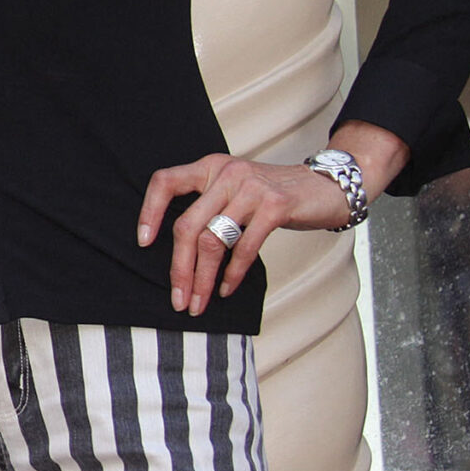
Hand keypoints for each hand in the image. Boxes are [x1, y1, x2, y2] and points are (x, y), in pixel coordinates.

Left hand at [136, 154, 359, 316]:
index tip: (143, 243)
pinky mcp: (276, 205)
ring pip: (213, 240)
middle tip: (178, 299)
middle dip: (179, 268)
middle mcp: (226, 173)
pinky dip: (233, 273)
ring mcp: (251, 188)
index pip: (165, 182)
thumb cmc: (273, 196)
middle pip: (187, 226)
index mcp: (209, 167)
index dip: (149, 211)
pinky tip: (226, 289)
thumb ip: (209, 207)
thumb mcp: (235, 190)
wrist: (326, 188)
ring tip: (199, 303)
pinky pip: (245, 246)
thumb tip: (178, 253)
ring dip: (203, 278)